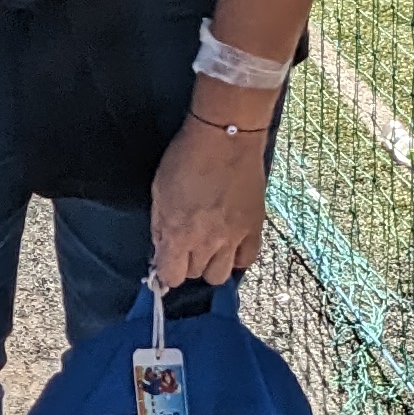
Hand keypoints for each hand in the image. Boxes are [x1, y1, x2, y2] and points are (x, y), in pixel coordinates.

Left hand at [149, 111, 270, 290]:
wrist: (227, 138)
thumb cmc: (186, 158)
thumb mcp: (159, 190)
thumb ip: (159, 225)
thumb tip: (161, 248)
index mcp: (179, 233)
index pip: (171, 276)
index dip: (166, 270)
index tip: (167, 258)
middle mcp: (207, 242)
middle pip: (195, 275)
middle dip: (187, 263)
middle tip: (187, 243)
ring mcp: (234, 237)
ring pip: (220, 276)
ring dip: (211, 264)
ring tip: (209, 247)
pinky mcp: (254, 228)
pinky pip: (247, 260)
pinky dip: (237, 257)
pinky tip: (231, 244)